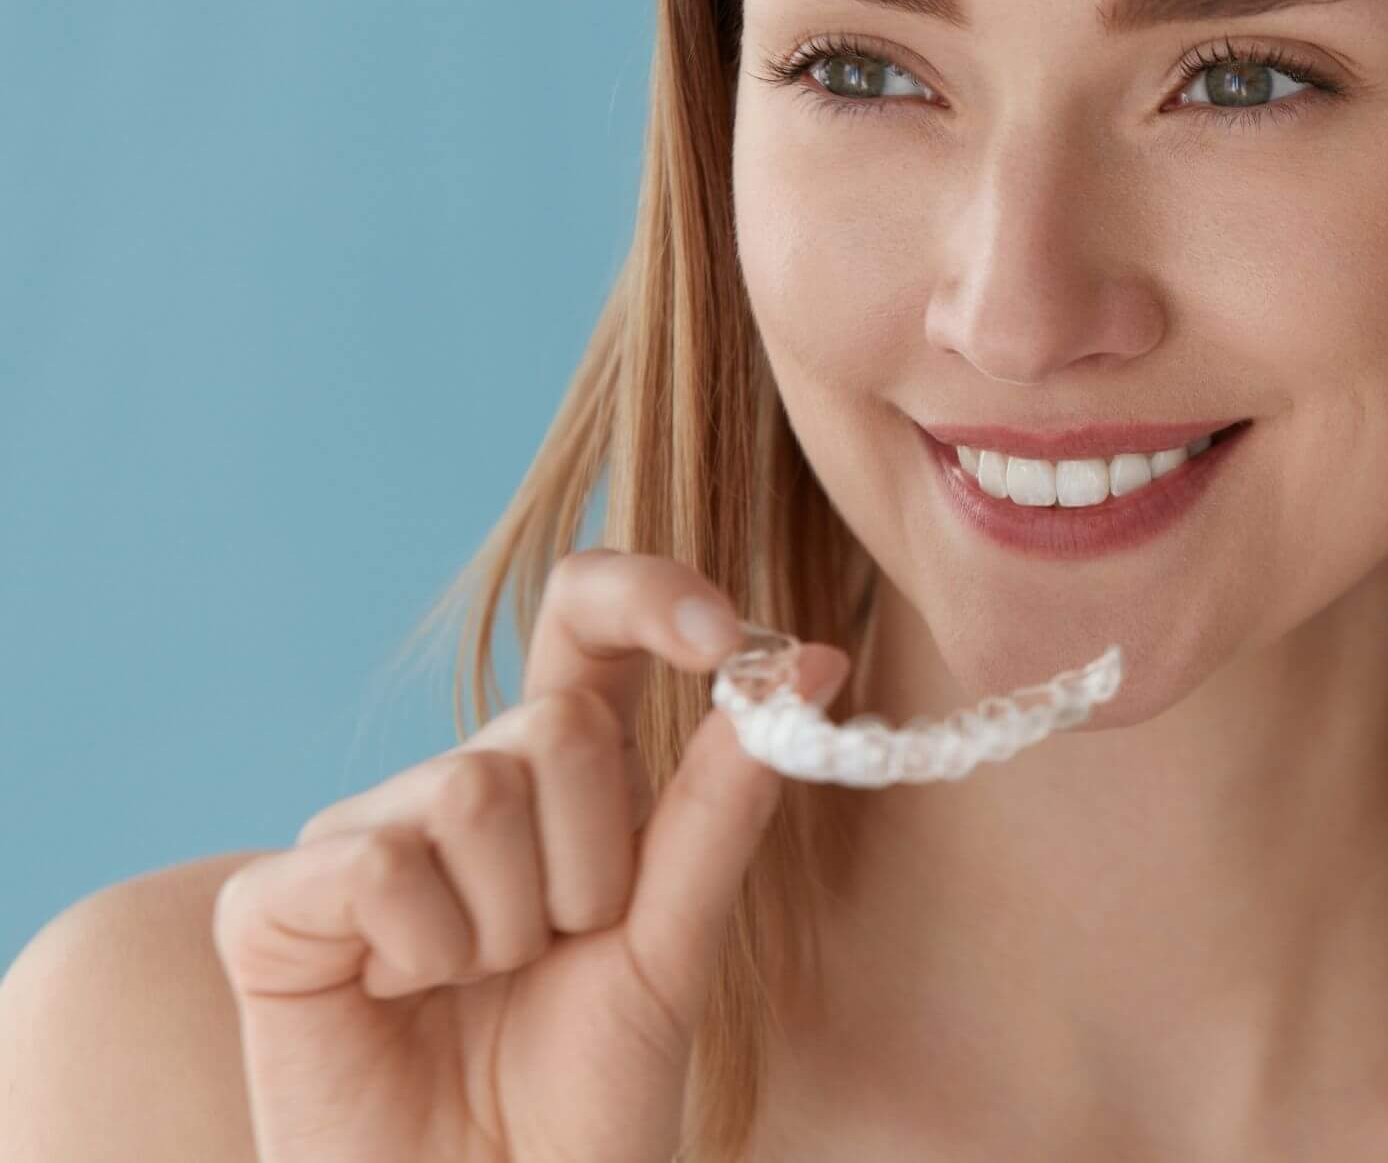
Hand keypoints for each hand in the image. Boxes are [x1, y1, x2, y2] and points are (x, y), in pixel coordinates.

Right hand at [211, 549, 847, 1162]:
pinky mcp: (273, 903)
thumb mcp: (675, 937)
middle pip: (555, 720)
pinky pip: (375, 863)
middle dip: (594, 861)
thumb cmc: (586, 1093)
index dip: (650, 593)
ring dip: (509, 924)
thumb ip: (726, 797)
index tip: (724, 634)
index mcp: (563, 778)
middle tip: (561, 952)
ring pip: (471, 790)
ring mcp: (362, 837)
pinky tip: (404, 999)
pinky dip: (421, 952)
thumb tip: (816, 661)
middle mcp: (461, 784)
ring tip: (483, 988)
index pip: (588, 619)